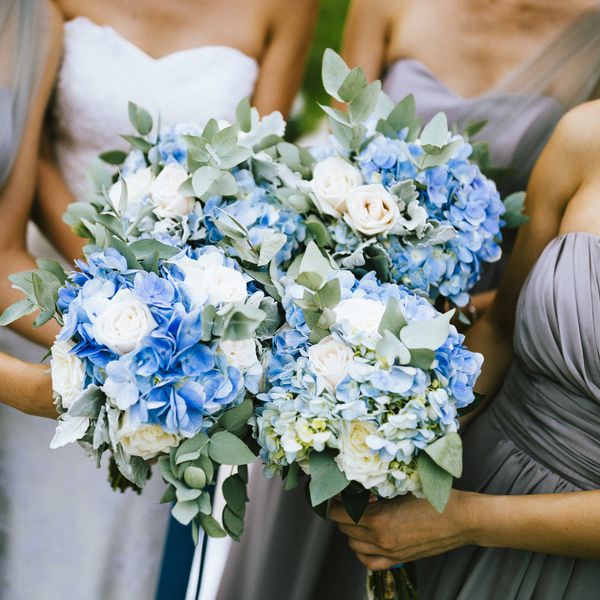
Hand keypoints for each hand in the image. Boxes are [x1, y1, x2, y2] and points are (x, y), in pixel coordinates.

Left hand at [330, 490, 476, 569]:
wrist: (460, 519)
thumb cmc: (434, 498)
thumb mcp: (400, 487)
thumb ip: (377, 491)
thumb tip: (357, 487)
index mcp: (379, 519)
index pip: (339, 513)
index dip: (334, 502)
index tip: (337, 492)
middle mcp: (381, 539)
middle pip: (344, 528)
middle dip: (342, 513)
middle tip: (349, 499)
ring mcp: (389, 552)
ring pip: (353, 544)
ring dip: (351, 529)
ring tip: (359, 515)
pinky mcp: (398, 559)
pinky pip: (368, 561)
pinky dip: (361, 549)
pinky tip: (366, 537)